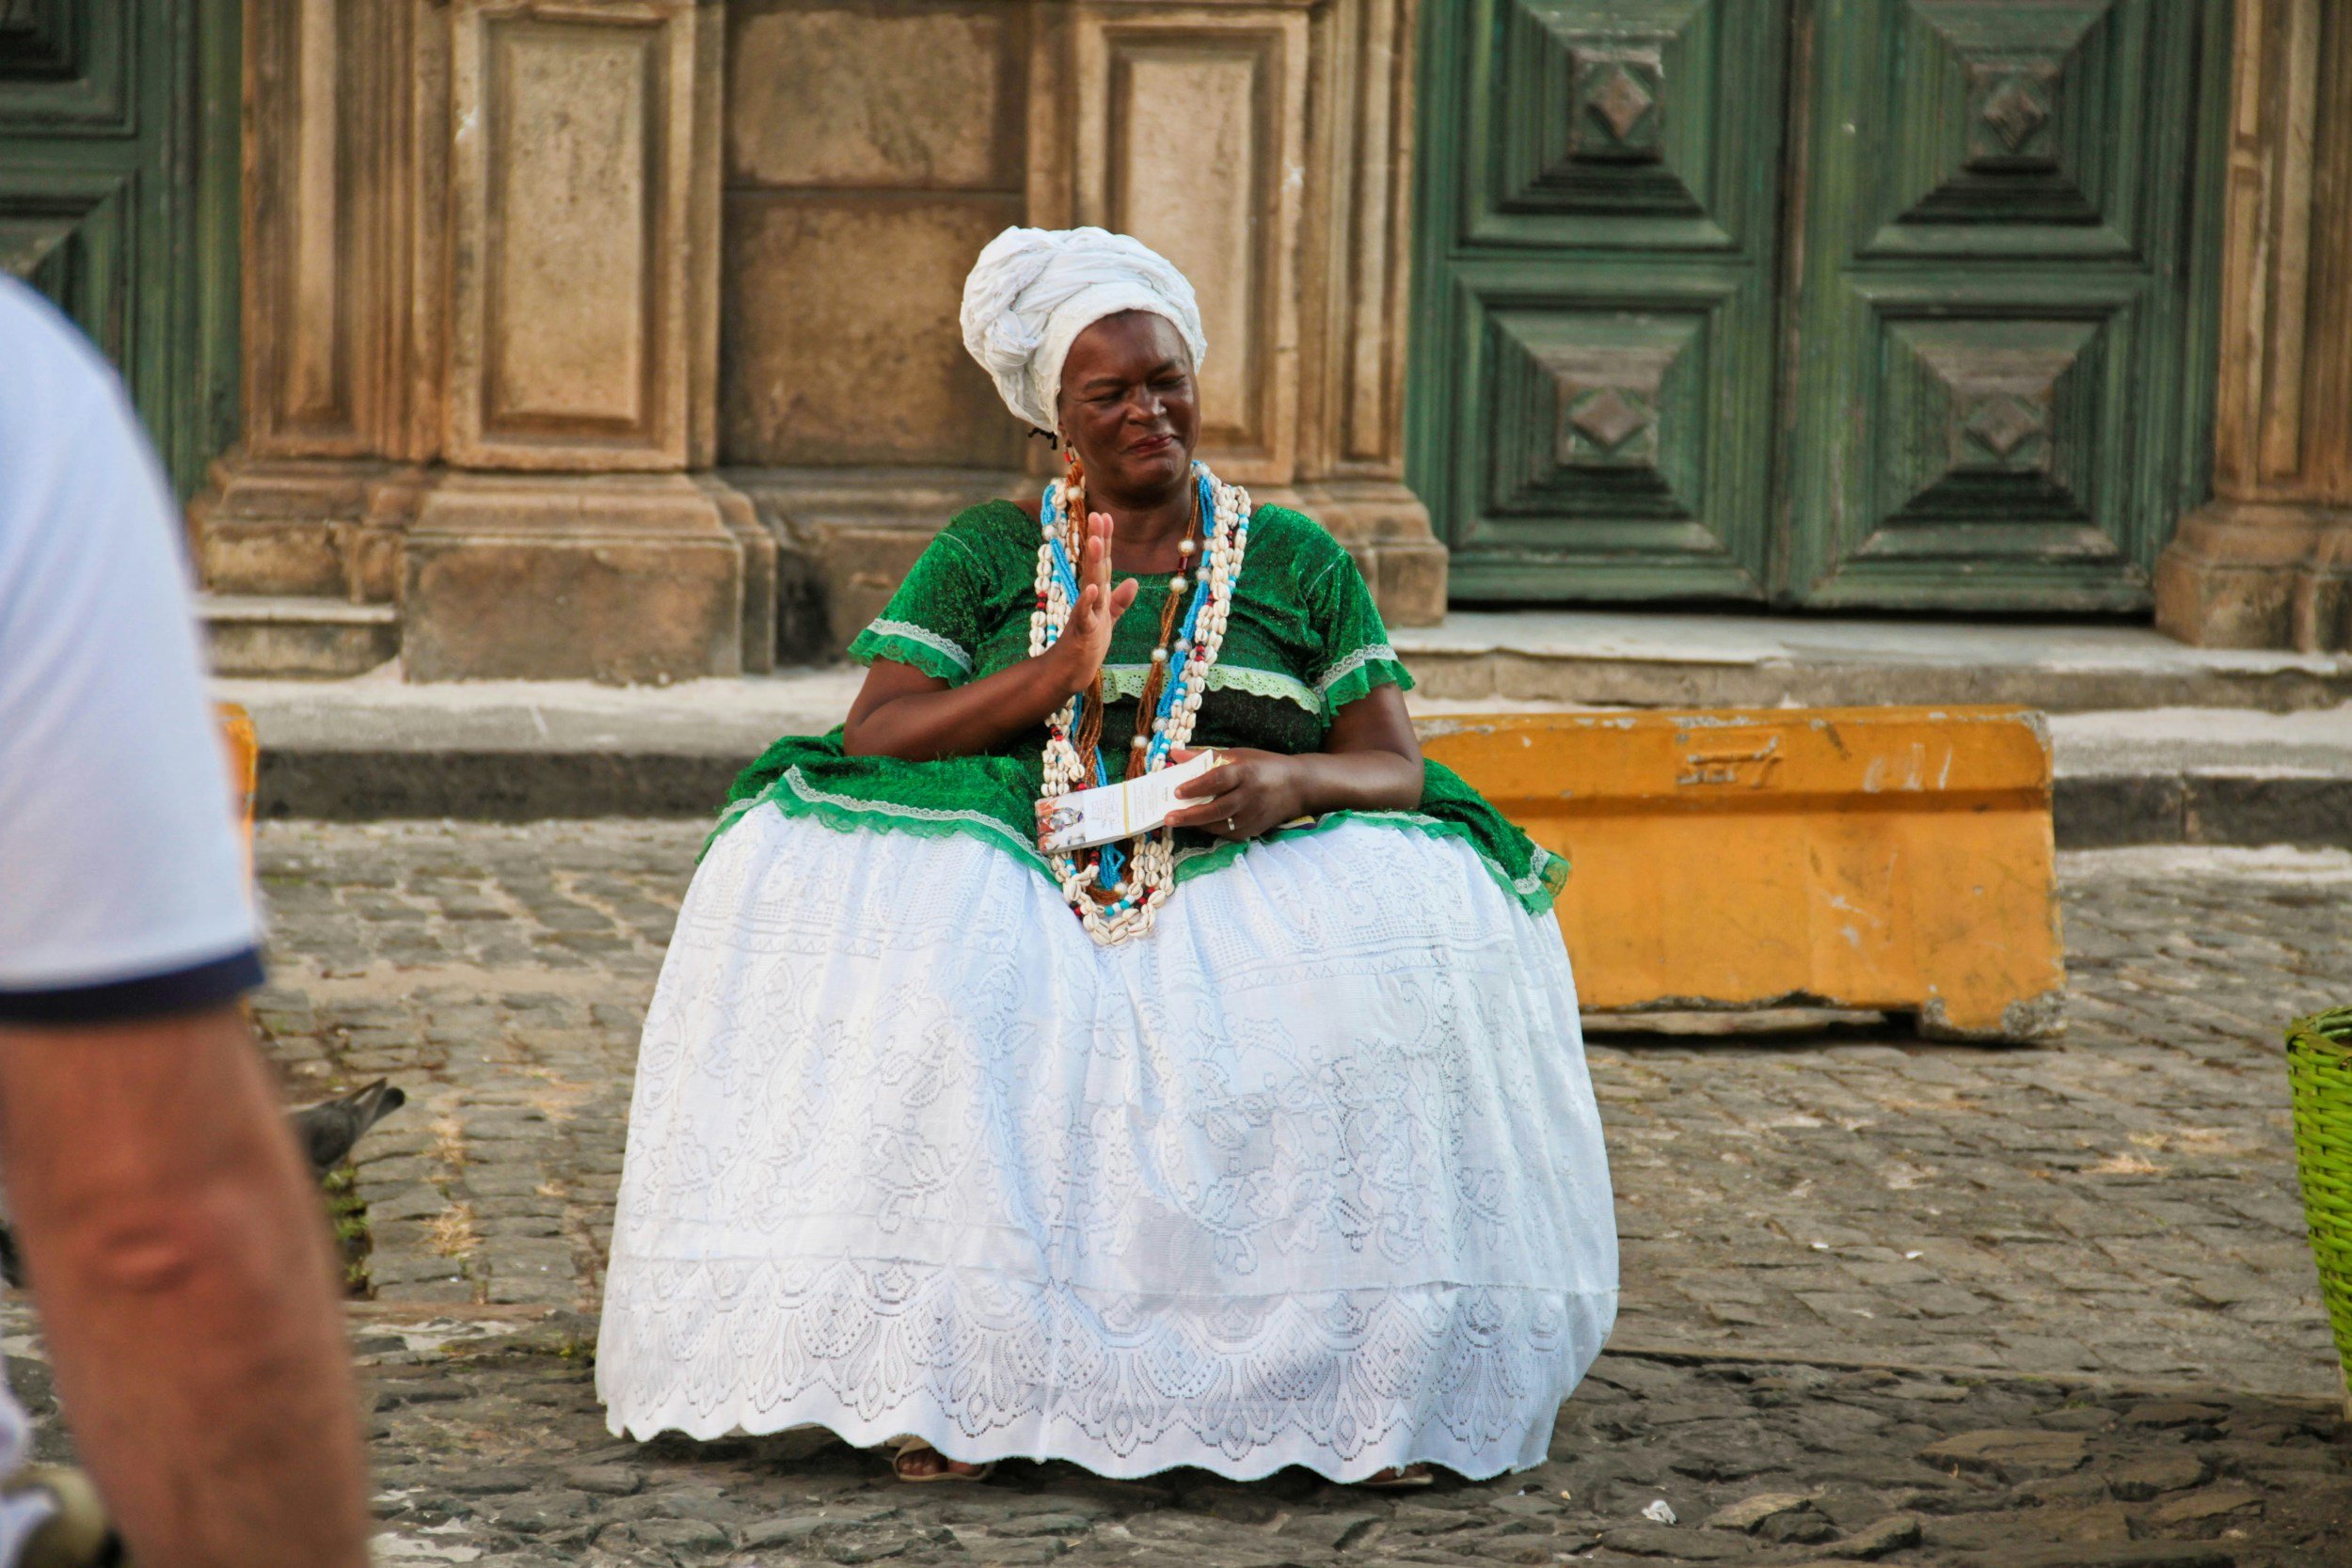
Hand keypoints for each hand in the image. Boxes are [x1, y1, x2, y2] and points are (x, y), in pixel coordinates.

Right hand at [1043, 511, 1137, 694]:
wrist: (1071, 673)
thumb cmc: (1087, 645)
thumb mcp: (1109, 620)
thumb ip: (1119, 602)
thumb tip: (1133, 582)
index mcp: (1098, 595)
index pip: (1103, 562)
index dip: (1105, 540)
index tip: (1105, 515)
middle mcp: (1091, 600)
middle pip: (1096, 566)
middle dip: (1098, 540)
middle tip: (1097, 515)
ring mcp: (1085, 614)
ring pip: (1091, 584)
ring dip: (1093, 563)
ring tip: (1094, 539)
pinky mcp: (1082, 632)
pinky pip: (1085, 615)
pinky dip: (1088, 602)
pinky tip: (1093, 588)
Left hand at [1164, 748, 1306, 839]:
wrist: (1298, 786)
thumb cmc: (1263, 766)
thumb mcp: (1238, 755)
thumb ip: (1205, 756)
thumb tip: (1175, 754)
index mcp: (1246, 772)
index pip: (1218, 779)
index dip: (1197, 786)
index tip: (1177, 791)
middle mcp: (1250, 795)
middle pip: (1217, 808)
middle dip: (1191, 815)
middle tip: (1169, 817)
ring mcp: (1254, 815)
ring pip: (1221, 825)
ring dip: (1198, 825)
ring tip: (1177, 822)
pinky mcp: (1255, 829)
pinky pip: (1229, 833)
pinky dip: (1211, 830)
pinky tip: (1199, 825)